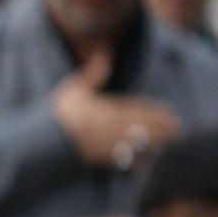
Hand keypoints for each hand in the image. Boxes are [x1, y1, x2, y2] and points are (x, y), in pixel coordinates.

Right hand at [51, 52, 181, 170]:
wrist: (39, 143)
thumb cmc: (56, 114)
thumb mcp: (72, 89)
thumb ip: (92, 74)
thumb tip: (105, 53)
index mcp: (103, 109)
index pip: (137, 110)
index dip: (157, 114)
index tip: (171, 115)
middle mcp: (107, 128)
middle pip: (141, 128)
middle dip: (161, 130)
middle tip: (178, 131)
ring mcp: (103, 146)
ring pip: (137, 145)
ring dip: (155, 145)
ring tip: (169, 145)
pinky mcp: (98, 161)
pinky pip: (123, 161)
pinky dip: (138, 162)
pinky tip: (149, 163)